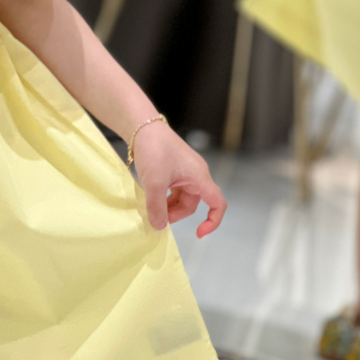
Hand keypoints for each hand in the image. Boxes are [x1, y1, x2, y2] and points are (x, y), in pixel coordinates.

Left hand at [131, 121, 225, 237]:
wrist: (141, 125)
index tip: (198, 233)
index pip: (218, 203)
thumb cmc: (154, 150)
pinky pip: (174, 188)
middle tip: (157, 218)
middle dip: (176, 214)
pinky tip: (151, 197)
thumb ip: (157, 208)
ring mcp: (185, 170)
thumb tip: (159, 227)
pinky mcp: (173, 168)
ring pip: (182, 197)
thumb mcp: (154, 183)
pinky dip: (164, 196)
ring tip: (151, 208)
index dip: (213, 221)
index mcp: (199, 177)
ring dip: (169, 206)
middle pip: (193, 203)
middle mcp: (196, 174)